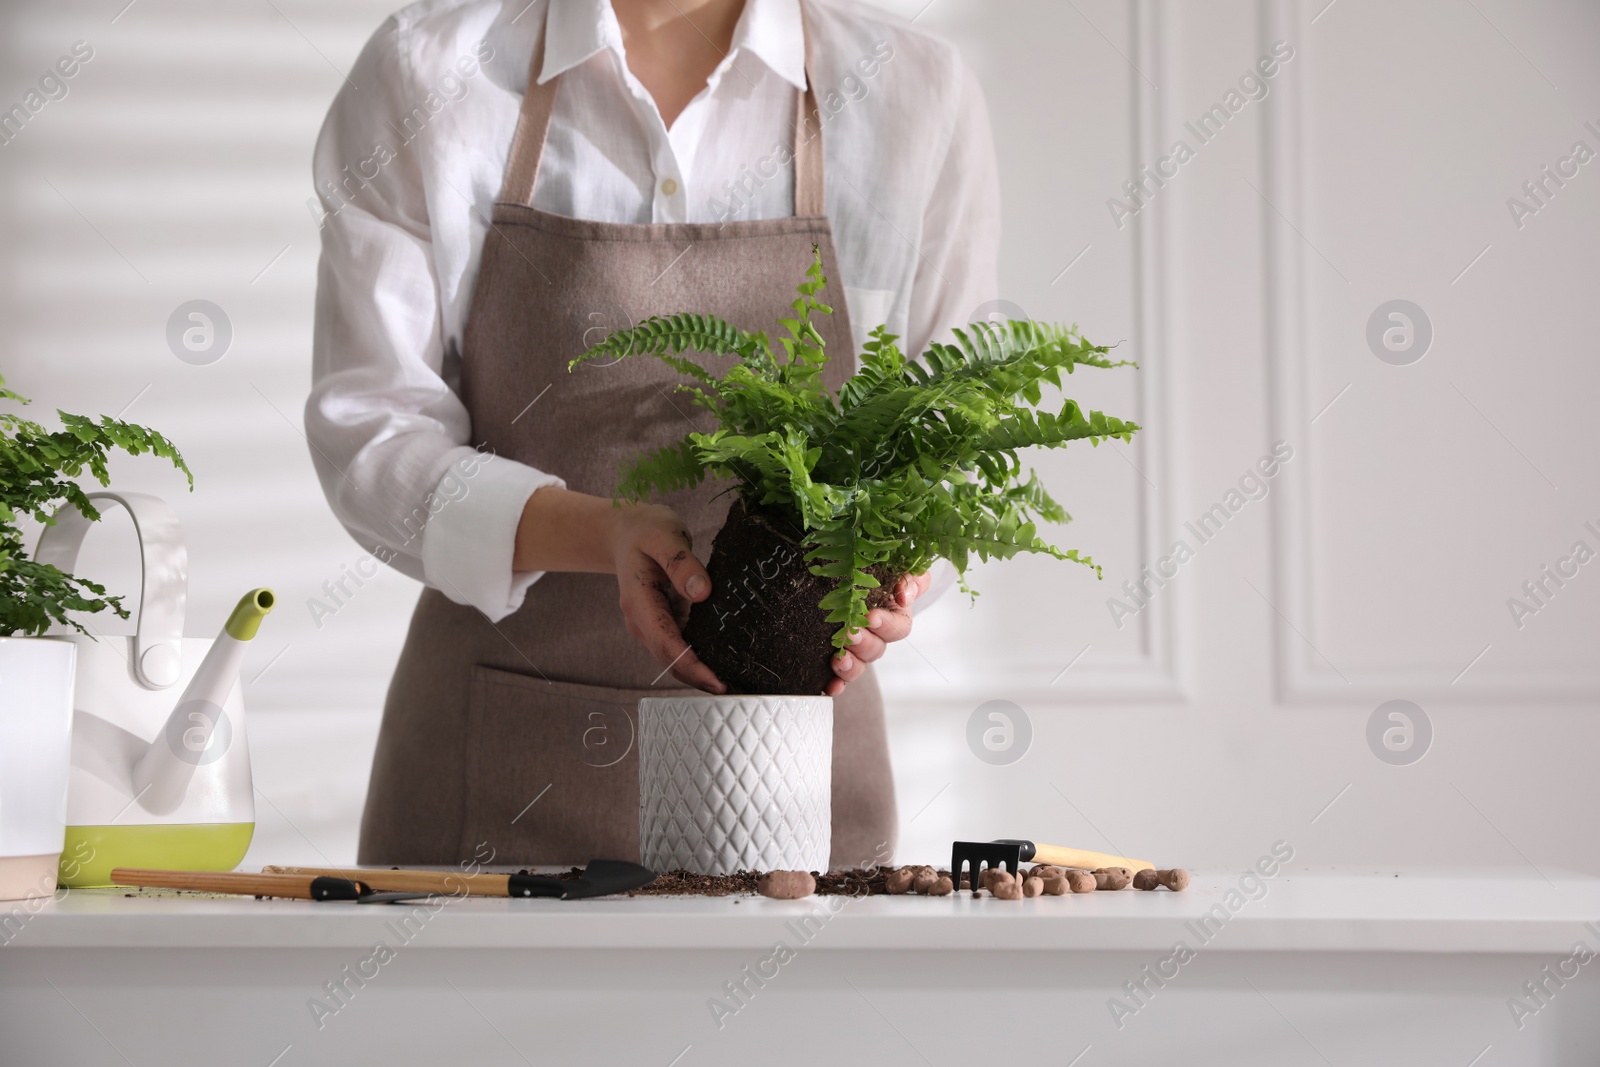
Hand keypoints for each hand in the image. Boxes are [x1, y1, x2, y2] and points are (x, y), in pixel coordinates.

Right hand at [606, 503, 724, 693]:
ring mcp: (650, 625)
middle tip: (736, 690)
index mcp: (638, 602)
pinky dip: (699, 658)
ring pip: (674, 659)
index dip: (691, 666)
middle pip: (669, 660)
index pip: (666, 643)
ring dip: (700, 673)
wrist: (626, 532)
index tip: (717, 681)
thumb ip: (681, 563)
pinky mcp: (661, 623)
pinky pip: (679, 646)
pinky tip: (724, 662)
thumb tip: (702, 592)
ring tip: (735, 682)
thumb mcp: (664, 536)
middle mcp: (641, 621)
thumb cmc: (646, 530)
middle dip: (699, 679)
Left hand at [826, 572, 931, 696]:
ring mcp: (857, 649)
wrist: (835, 572)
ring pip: (860, 665)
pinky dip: (836, 683)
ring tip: (839, 659)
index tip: (871, 617)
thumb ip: (909, 576)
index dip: (887, 624)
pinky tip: (830, 687)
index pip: (899, 626)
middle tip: (850, 634)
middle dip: (865, 643)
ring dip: (852, 665)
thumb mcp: (891, 565)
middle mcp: (877, 634)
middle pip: (878, 648)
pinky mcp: (839, 658)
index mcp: (893, 614)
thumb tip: (903, 595)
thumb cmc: (866, 567)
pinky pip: (840, 676)